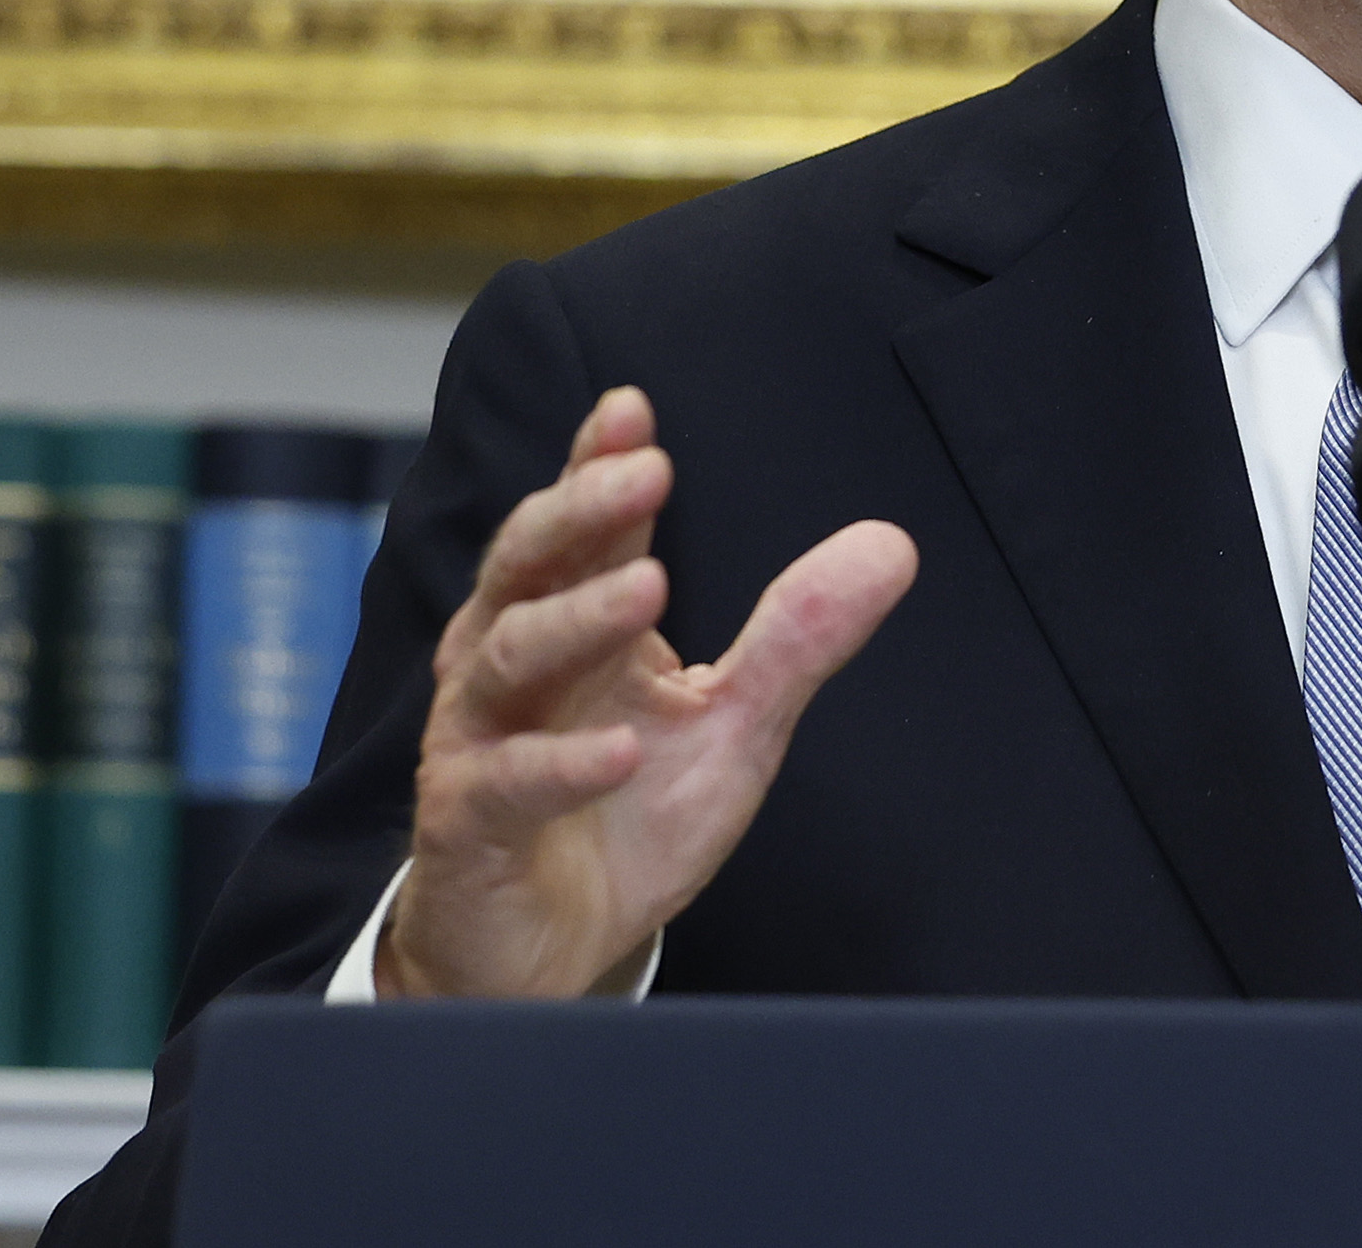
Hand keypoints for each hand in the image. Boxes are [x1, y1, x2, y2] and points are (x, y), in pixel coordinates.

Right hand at [381, 386, 917, 998]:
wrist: (549, 951)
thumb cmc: (626, 818)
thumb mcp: (733, 724)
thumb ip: (797, 637)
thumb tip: (893, 545)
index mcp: (573, 622)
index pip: (579, 526)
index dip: (596, 465)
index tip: (634, 409)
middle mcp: (510, 663)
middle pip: (527, 565)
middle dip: (582, 512)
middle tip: (648, 473)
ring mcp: (479, 740)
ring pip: (508, 657)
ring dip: (577, 618)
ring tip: (648, 587)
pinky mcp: (468, 823)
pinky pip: (505, 783)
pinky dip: (561, 764)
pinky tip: (619, 748)